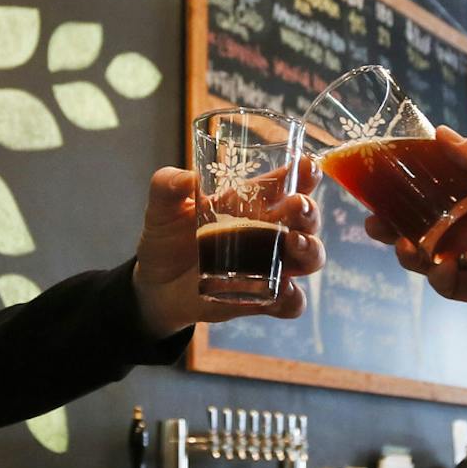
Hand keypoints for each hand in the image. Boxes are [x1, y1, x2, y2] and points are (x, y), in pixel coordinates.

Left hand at [131, 163, 325, 337]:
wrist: (156, 284)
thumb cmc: (168, 238)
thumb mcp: (162, 209)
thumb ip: (167, 187)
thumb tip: (184, 178)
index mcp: (253, 202)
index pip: (287, 183)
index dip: (304, 172)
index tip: (306, 165)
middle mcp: (270, 231)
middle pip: (307, 218)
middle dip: (309, 210)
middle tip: (297, 205)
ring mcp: (270, 265)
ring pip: (310, 256)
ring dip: (309, 249)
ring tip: (292, 243)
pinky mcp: (263, 298)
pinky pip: (292, 302)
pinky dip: (292, 298)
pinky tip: (281, 291)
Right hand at [363, 127, 466, 309]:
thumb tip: (440, 133)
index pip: (442, 187)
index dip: (412, 186)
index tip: (384, 180)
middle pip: (429, 224)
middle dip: (399, 224)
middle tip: (373, 221)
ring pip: (433, 256)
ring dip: (412, 252)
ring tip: (401, 246)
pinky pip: (452, 285)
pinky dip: (439, 278)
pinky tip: (437, 269)